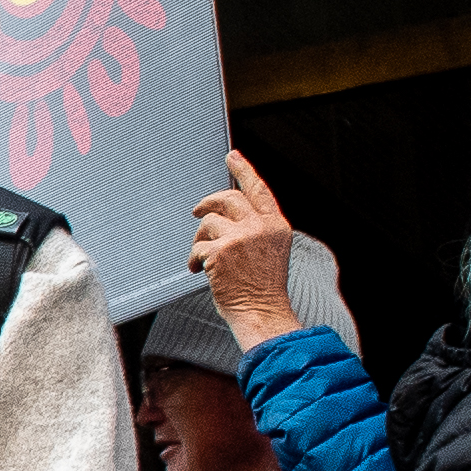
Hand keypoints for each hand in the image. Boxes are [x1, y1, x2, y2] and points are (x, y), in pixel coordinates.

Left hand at [190, 150, 300, 347]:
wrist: (262, 313)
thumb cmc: (262, 288)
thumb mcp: (269, 251)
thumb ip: (254, 228)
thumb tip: (224, 213)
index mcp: (276, 225)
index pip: (258, 189)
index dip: (243, 170)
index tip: (232, 156)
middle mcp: (260, 226)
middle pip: (227, 198)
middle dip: (208, 202)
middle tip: (196, 210)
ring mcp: (240, 237)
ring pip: (208, 222)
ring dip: (201, 239)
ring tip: (204, 259)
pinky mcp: (221, 251)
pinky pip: (197, 246)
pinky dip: (195, 260)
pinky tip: (199, 272)